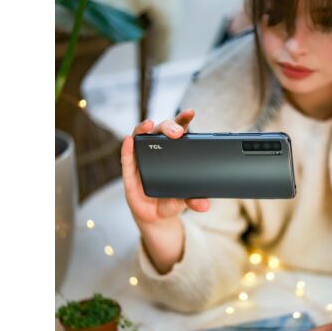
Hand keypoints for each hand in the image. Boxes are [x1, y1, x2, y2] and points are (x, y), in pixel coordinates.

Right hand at [121, 109, 210, 231]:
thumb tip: (204, 206)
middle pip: (160, 131)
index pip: (178, 131)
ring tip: (149, 125)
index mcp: (173, 152)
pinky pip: (126, 158)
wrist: (156, 217)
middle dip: (167, 127)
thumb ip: (194, 199)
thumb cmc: (171, 200)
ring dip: (143, 128)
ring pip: (140, 137)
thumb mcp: (185, 200)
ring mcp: (141, 159)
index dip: (182, 120)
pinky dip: (127, 148)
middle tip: (176, 132)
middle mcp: (156, 151)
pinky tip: (129, 140)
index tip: (190, 113)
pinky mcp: (129, 172)